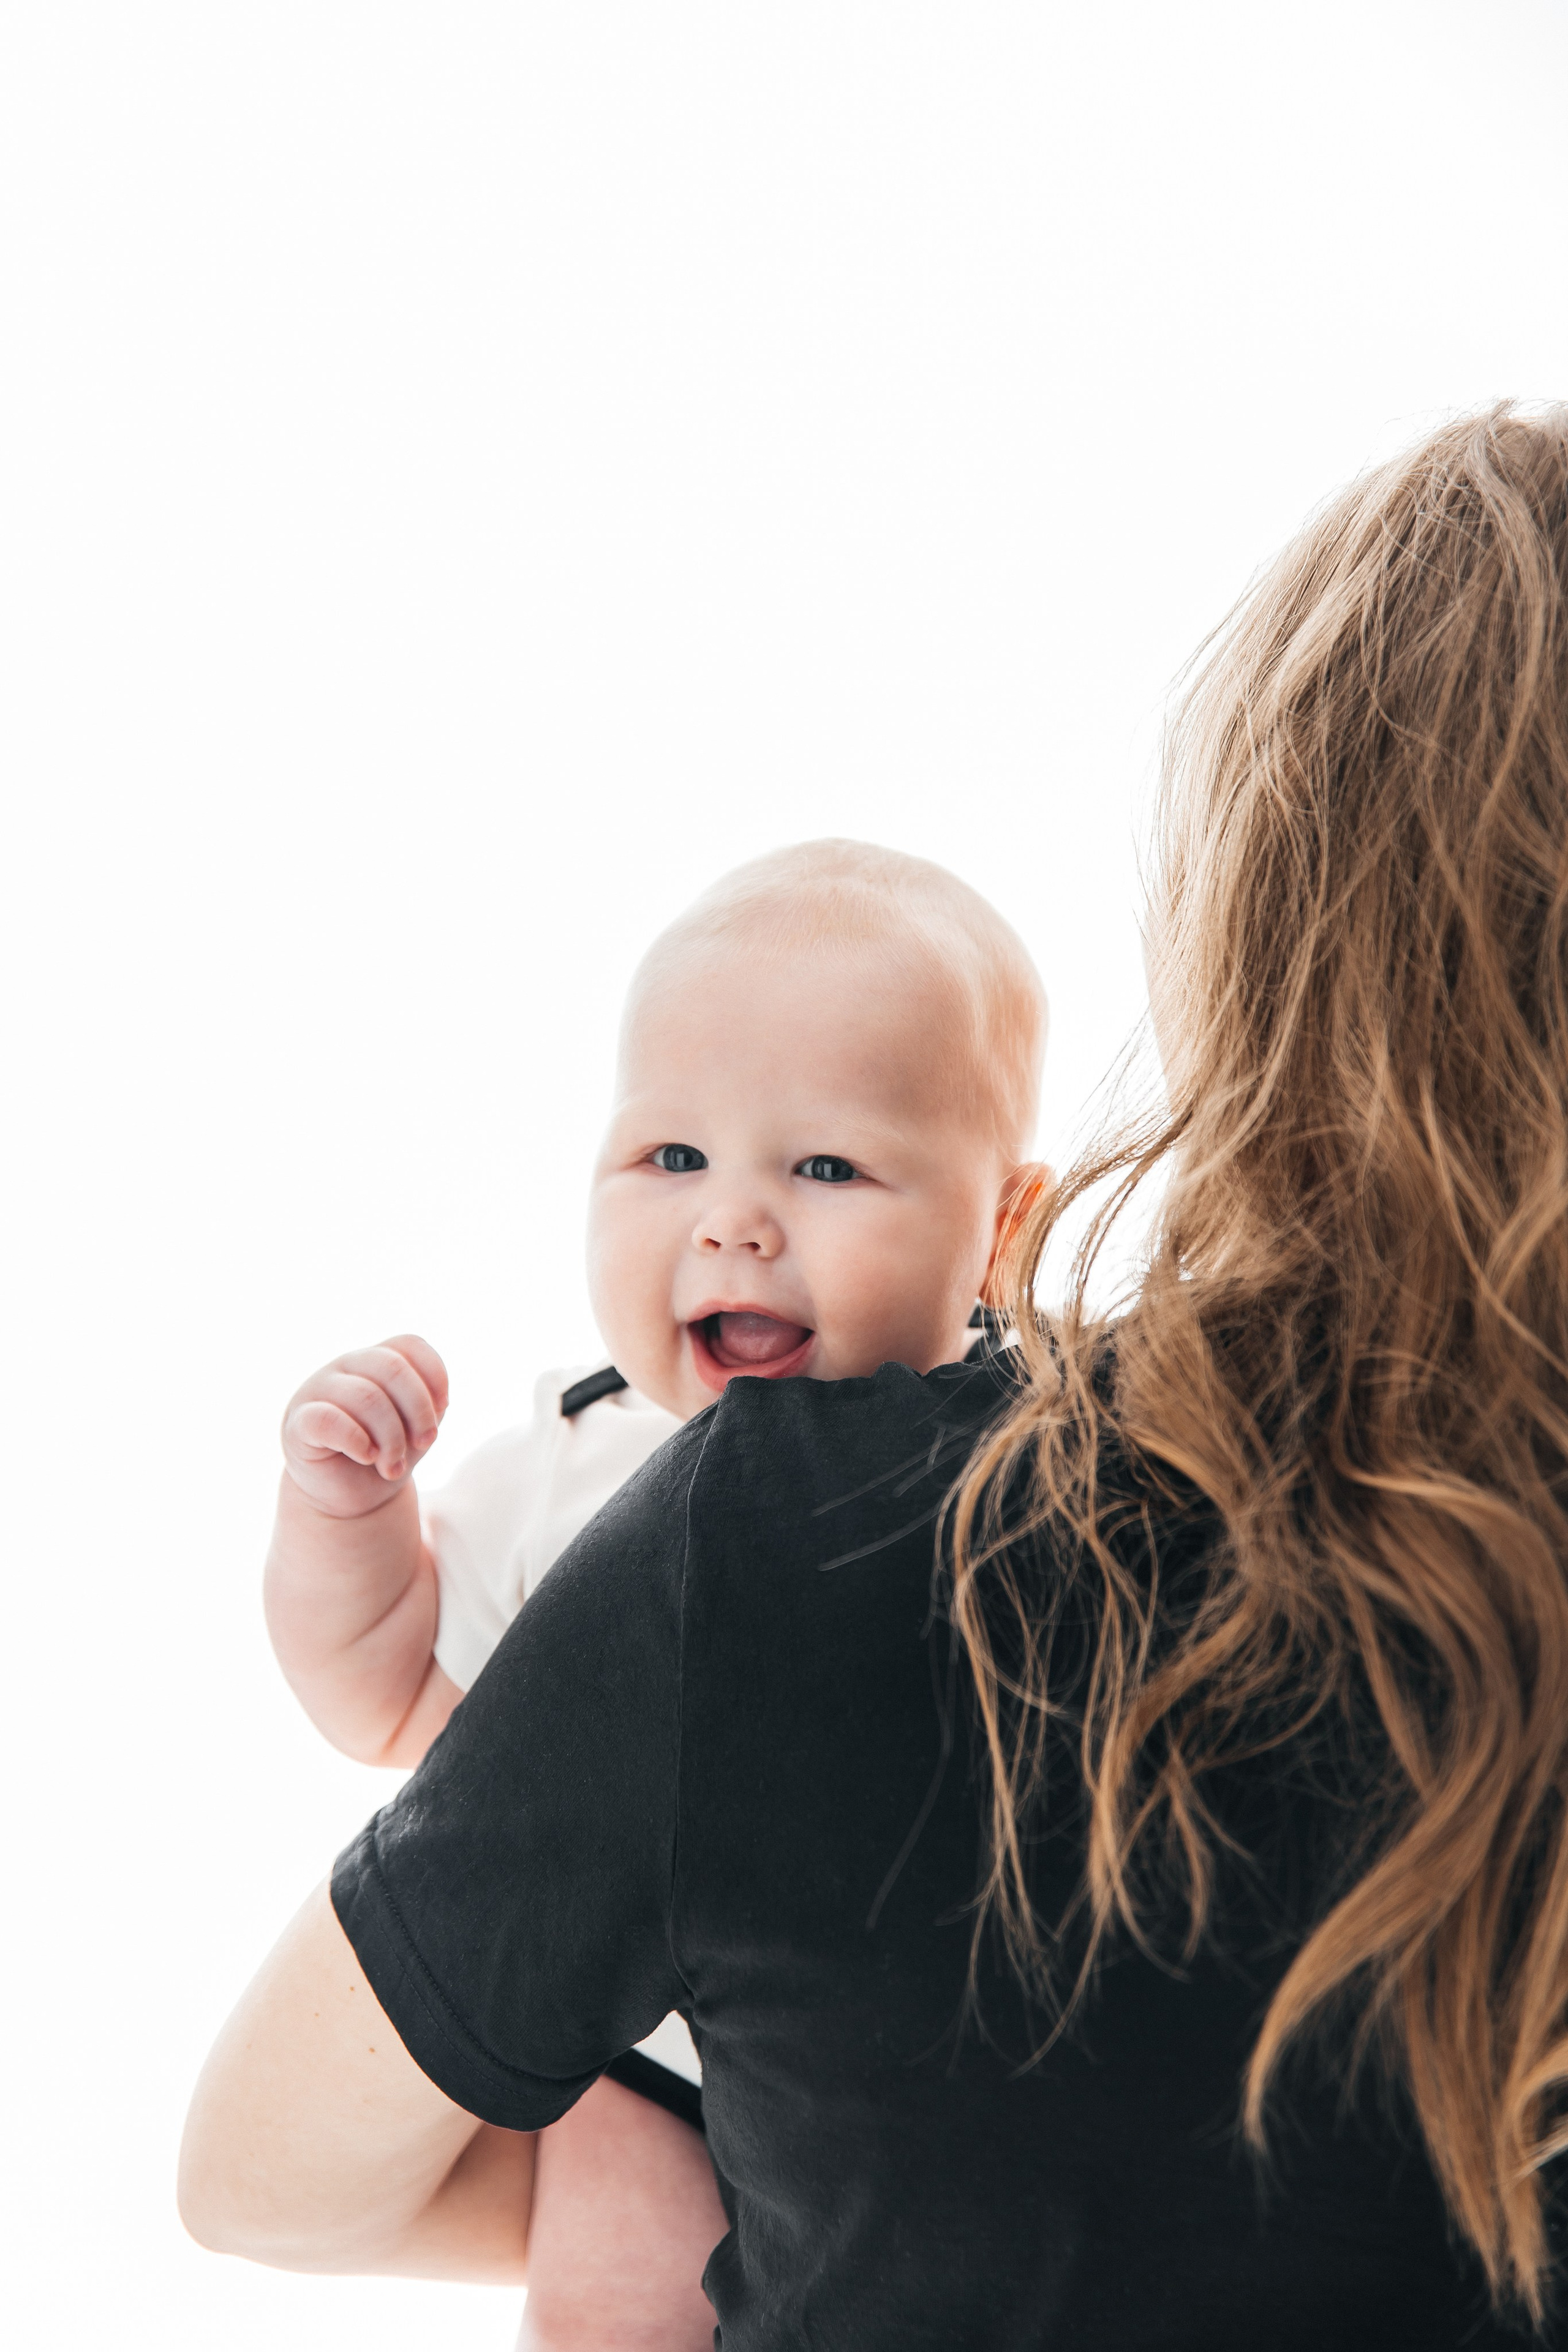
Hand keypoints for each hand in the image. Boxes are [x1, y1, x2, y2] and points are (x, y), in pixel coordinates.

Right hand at [281, 1336, 448, 1519]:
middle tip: (424, 1444)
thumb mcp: (416, 1428)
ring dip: (392, 1439)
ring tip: (393, 1466)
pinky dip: (357, 1441)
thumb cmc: (385, 1455)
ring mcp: (318, 1390)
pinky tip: (367, 1457)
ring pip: (366, 1396)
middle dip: (418, 1411)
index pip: (410, 1345)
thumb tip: (434, 1401)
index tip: (442, 1411)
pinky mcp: (299, 1422)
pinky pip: (328, 1420)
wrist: (347, 1497)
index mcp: (377, 1360)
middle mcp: (347, 1366)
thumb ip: (426, 1405)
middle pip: (392, 1368)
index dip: (435, 1377)